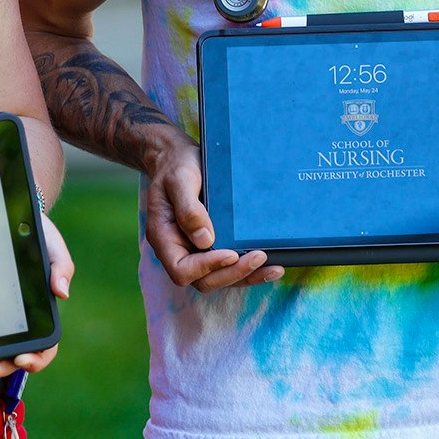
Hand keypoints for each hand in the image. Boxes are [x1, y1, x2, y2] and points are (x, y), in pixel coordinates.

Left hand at [0, 211, 75, 381]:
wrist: (11, 218)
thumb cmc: (37, 236)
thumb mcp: (52, 247)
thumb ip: (61, 267)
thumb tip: (63, 292)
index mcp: (42, 314)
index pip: (44, 347)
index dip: (36, 359)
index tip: (22, 359)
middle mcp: (21, 325)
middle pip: (13, 359)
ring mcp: (0, 324)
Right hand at [144, 138, 281, 290]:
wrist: (178, 158)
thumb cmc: (176, 166)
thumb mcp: (179, 180)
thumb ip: (189, 209)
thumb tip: (205, 240)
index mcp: (164, 238)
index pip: (181, 270)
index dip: (206, 267)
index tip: (230, 253)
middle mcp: (179, 249)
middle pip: (204, 280)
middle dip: (233, 273)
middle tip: (259, 257)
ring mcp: (195, 250)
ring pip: (219, 277)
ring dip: (246, 276)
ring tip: (274, 268)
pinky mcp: (212, 245)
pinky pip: (228, 265)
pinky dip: (248, 269)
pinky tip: (270, 264)